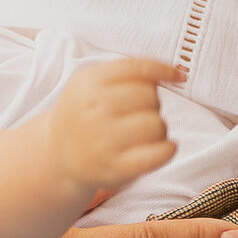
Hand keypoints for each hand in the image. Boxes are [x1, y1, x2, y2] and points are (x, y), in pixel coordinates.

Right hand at [48, 57, 182, 191]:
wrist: (57, 154)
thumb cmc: (84, 114)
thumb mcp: (91, 82)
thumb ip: (127, 71)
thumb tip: (176, 73)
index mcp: (89, 83)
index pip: (139, 69)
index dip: (164, 70)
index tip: (179, 77)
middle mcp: (94, 110)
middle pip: (151, 97)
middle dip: (152, 104)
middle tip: (137, 114)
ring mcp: (103, 141)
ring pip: (157, 124)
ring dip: (158, 128)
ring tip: (142, 133)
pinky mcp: (115, 168)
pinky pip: (158, 153)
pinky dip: (168, 149)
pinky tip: (163, 148)